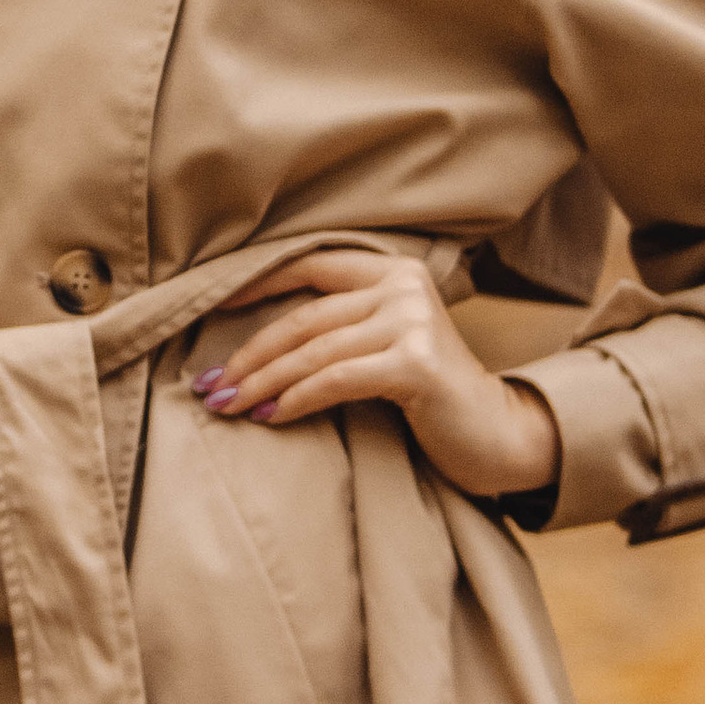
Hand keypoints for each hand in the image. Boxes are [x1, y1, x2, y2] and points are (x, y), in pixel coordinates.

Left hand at [190, 248, 560, 505]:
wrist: (497, 436)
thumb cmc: (429, 396)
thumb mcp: (383, 345)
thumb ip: (339, 328)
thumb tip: (251, 346)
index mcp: (393, 271)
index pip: (309, 267)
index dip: (255, 286)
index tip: (206, 308)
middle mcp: (404, 286)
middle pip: (304, 317)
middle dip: (250, 354)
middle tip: (211, 386)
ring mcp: (412, 320)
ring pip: (314, 350)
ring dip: (263, 382)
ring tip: (230, 406)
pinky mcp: (416, 362)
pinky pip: (336, 379)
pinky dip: (298, 398)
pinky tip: (272, 417)